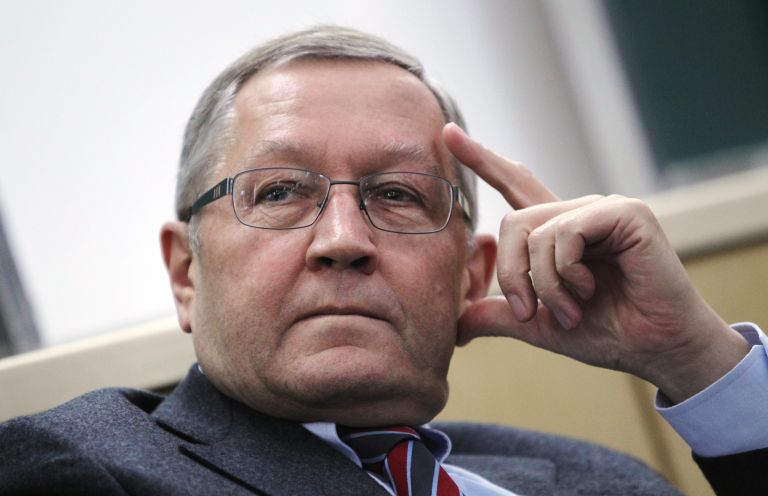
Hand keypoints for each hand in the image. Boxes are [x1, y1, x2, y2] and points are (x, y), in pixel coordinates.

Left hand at [443, 123, 749, 401]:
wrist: (656, 350)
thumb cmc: (607, 333)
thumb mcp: (539, 326)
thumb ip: (499, 316)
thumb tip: (457, 326)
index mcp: (557, 232)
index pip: (514, 186)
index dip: (482, 160)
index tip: (447, 133)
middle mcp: (576, 214)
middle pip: (511, 224)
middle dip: (510, 275)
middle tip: (528, 313)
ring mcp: (601, 209)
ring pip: (536, 232)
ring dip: (545, 284)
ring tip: (571, 310)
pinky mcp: (625, 212)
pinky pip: (566, 233)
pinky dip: (567, 271)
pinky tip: (591, 290)